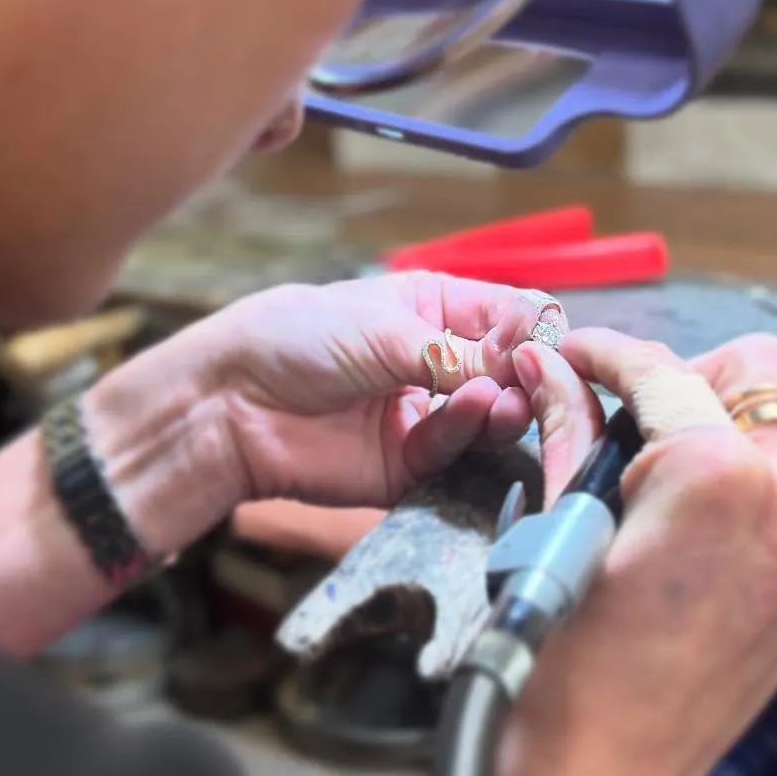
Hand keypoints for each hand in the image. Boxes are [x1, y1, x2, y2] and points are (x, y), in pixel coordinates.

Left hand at [84, 273, 560, 554]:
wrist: (232, 402)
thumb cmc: (297, 338)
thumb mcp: (385, 326)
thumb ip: (457, 350)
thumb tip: (524, 363)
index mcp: (435, 309)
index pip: (508, 316)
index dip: (531, 329)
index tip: (544, 341)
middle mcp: (439, 362)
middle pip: (509, 372)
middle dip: (524, 374)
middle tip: (532, 377)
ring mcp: (426, 415)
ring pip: (491, 417)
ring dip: (503, 407)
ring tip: (501, 399)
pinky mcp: (410, 466)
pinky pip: (455, 453)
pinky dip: (467, 432)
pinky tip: (472, 412)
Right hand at [502, 326, 776, 775]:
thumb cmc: (567, 671)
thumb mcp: (557, 524)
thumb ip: (566, 425)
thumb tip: (549, 367)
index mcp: (722, 478)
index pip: (665, 369)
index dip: (608, 352)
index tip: (578, 356)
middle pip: (757, 375)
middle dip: (686, 378)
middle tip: (621, 413)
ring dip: (716, 430)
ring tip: (646, 476)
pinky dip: (738, 489)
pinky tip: (677, 526)